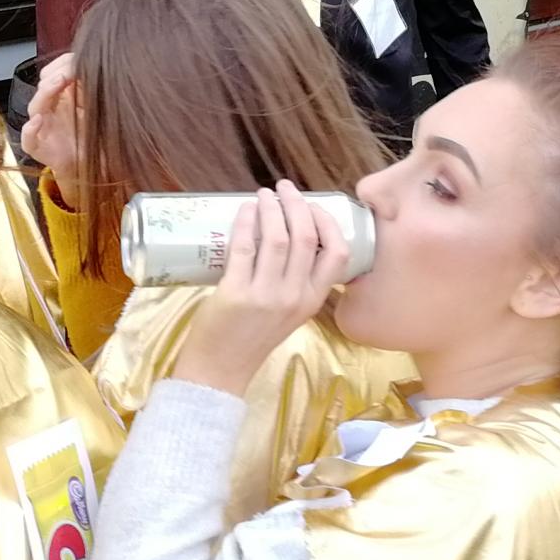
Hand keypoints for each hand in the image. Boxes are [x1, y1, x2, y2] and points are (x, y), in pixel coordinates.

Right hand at [20, 52, 83, 198]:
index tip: (77, 60)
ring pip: (35, 106)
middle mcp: (48, 109)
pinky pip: (28, 139)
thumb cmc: (89, 136)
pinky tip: (37, 121)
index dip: (62, 65)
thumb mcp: (95, 108)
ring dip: (46, 92)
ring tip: (58, 81)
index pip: (53, 73)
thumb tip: (96, 67)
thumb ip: (91, 90)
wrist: (86, 165)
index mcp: (59, 97)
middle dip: (55, 75)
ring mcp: (41, 127)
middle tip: (70, 70)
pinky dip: (30, 129)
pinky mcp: (38, 148)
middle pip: (43, 86)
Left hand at [174, 183, 349, 397]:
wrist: (221, 370)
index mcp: (313, 301)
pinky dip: (246, 222)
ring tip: (263, 195)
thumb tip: (289, 233)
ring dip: (271, 209)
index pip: (338, 254)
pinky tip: (245, 210)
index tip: (313, 205)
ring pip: (277, 238)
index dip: (327, 223)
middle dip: (296, 205)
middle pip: (306, 237)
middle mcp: (295, 297)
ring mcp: (266, 295)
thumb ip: (295, 281)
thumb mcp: (289, 312)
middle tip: (284, 188)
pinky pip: (244, 247)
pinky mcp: (236, 293)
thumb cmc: (252, 338)